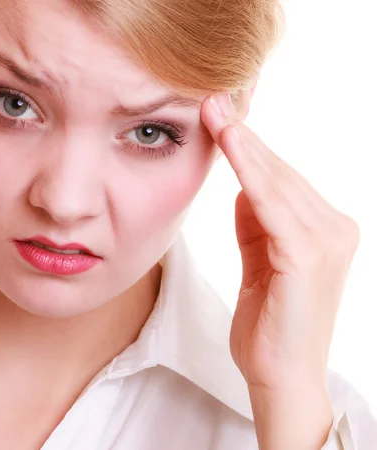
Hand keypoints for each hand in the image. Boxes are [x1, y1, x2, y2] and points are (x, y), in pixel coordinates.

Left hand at [200, 92, 359, 448]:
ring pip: (277, 181)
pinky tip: (230, 145)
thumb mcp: (260, 263)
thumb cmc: (268, 324)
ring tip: (214, 112)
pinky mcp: (308, 256)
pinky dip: (250, 173)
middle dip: (243, 137)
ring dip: (243, 145)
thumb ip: (256, 225)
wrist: (279, 375)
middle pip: (280, 173)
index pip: (280, 179)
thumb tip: (244, 188)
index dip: (248, 148)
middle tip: (212, 101)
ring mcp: (327, 240)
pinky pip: (273, 205)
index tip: (218, 117)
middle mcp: (333, 229)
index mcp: (322, 231)